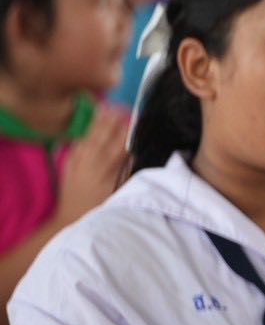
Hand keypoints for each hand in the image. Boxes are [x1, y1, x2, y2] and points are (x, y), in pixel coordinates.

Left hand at [56, 107, 128, 224]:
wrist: (71, 218)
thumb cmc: (101, 209)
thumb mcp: (119, 194)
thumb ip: (127, 173)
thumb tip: (135, 154)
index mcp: (107, 172)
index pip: (120, 146)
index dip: (128, 131)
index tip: (136, 119)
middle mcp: (92, 164)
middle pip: (104, 137)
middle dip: (113, 121)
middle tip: (122, 107)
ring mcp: (78, 162)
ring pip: (90, 137)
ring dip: (99, 122)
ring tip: (106, 108)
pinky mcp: (69, 163)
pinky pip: (78, 144)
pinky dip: (85, 133)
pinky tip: (91, 125)